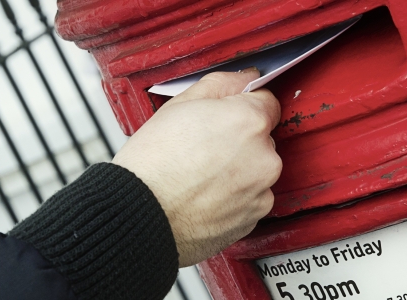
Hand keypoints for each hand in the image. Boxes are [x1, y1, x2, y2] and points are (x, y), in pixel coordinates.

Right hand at [112, 68, 281, 266]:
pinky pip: (249, 200)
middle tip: (202, 149)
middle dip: (238, 141)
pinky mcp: (252, 219)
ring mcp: (261, 192)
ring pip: (256, 172)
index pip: (267, 103)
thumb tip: (245, 79)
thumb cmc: (152, 164)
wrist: (139, 216)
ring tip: (199, 176)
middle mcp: (264, 158)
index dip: (241, 107)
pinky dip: (233, 198)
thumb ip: (222, 85)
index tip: (224, 118)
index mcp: (249, 122)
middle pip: (262, 140)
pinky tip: (204, 195)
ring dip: (237, 171)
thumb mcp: (180, 105)